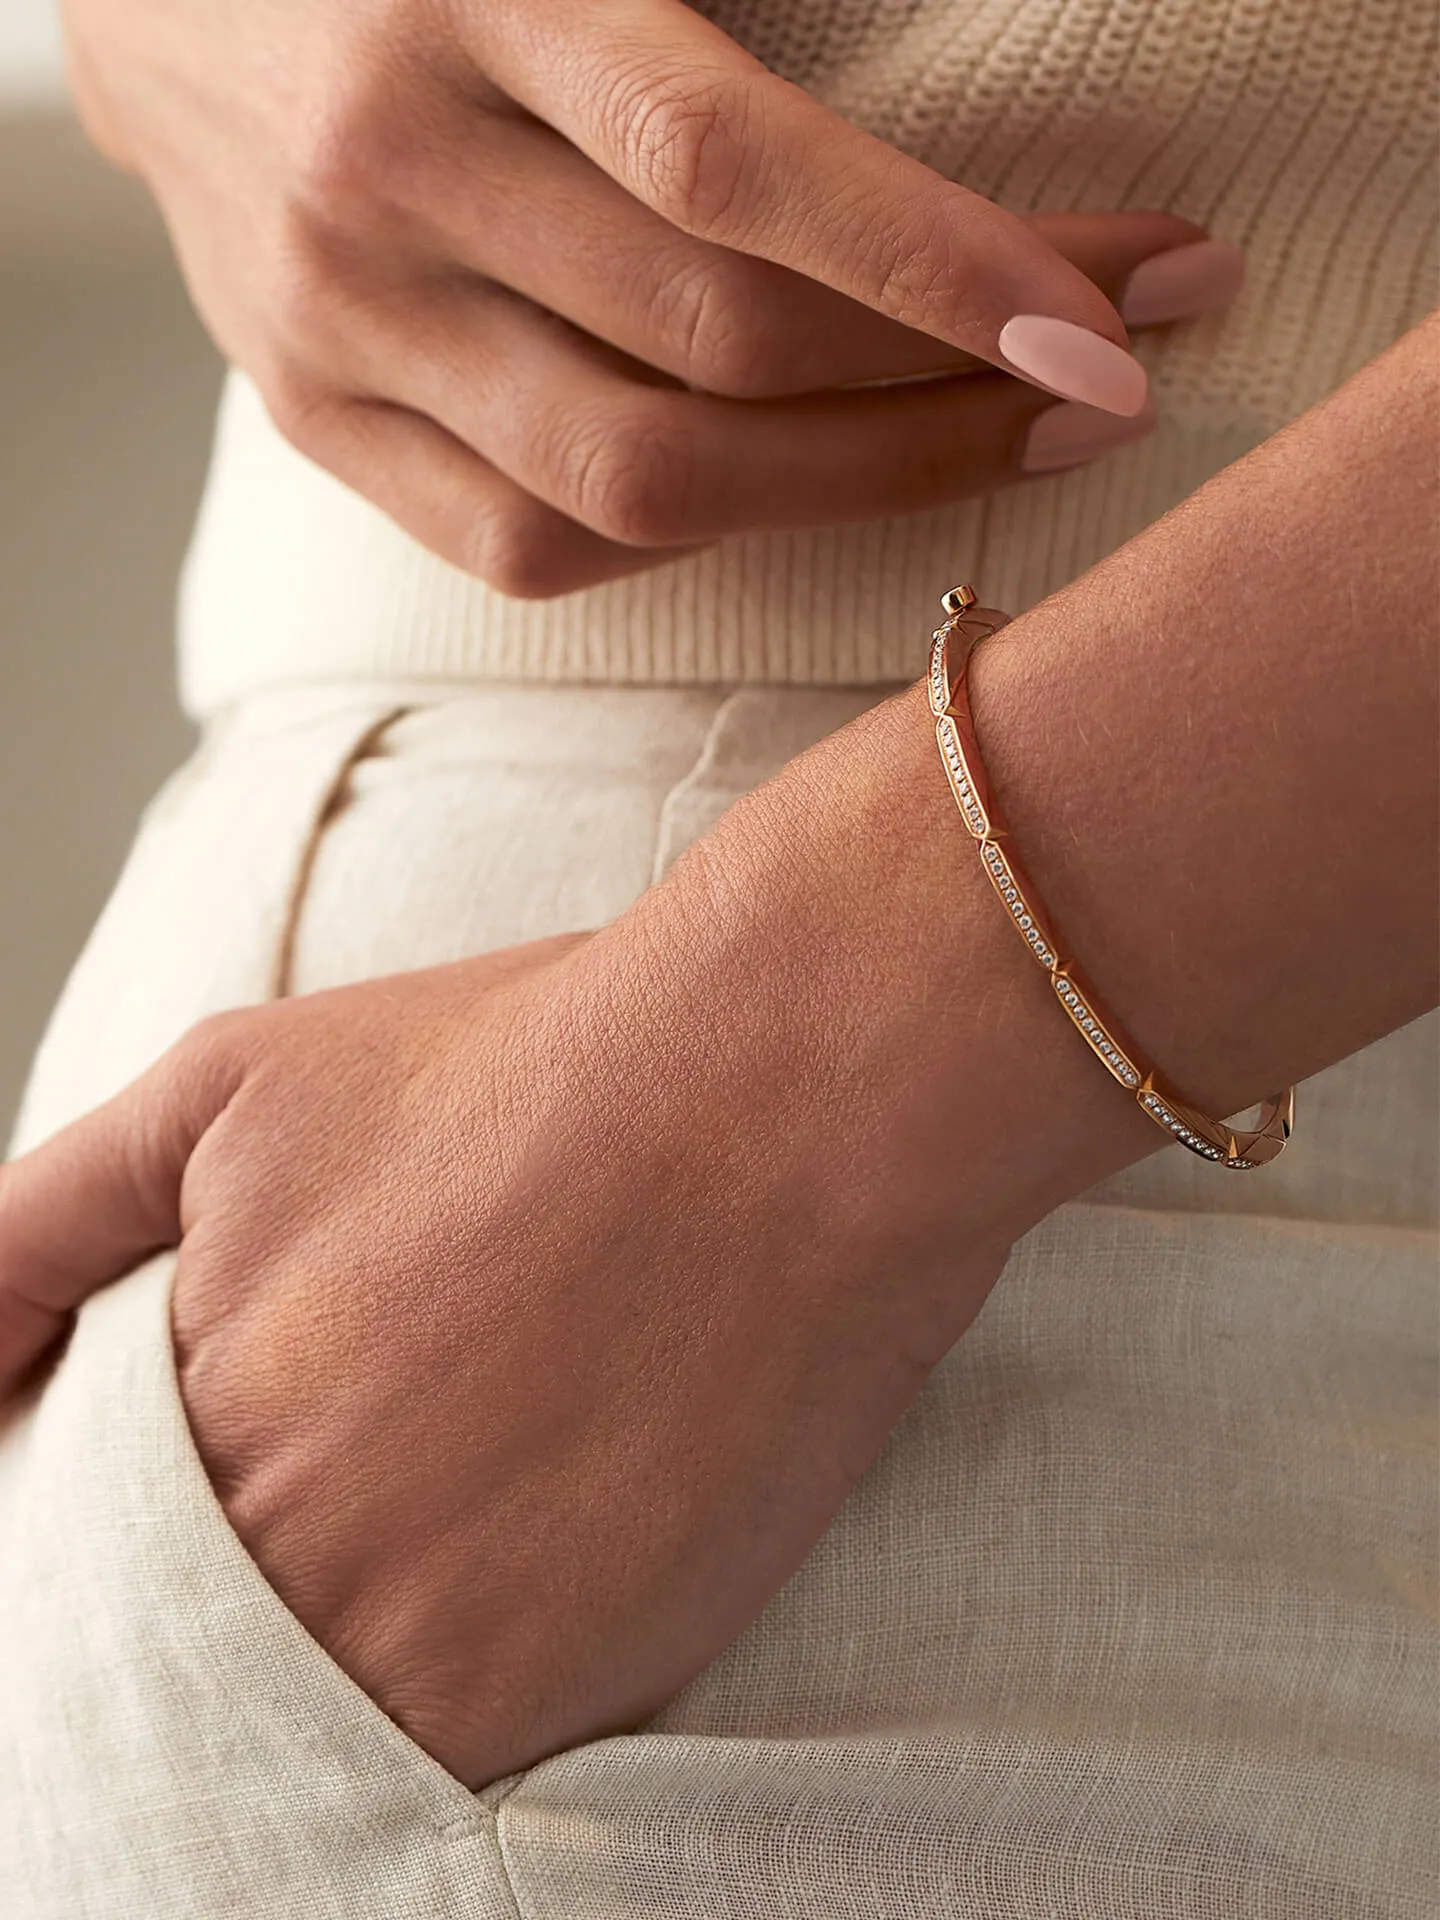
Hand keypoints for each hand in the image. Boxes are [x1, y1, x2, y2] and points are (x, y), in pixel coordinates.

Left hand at [0, 696, 1074, 1786]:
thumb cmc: (517, 1072)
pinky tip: (533, 1547)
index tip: (277, 1449)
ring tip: (471, 1492)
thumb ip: (40, 1231)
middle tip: (398, 1455)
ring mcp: (415, 1657)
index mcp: (172, 1433)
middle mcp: (269, 1574)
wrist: (776, 1102)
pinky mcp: (555, 1700)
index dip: (165, 1512)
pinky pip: (447, 1761)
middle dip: (270, 1566)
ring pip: (317, 1718)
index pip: (81, 1566)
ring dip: (359, 1638)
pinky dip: (464, 1681)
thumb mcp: (226, 1094)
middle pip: (200, 1650)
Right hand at [60, 0, 1229, 591]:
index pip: (728, 167)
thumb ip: (729, 15)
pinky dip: (693, 535)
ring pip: (637, 483)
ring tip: (1000, 442)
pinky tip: (787, 484)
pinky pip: (537, 546)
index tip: (1120, 314)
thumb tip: (952, 146)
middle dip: (951, 385)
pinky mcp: (320, 426)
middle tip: (1112, 371)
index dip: (937, 262)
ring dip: (859, 484)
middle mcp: (386, 183)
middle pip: (713, 354)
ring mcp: (338, 330)